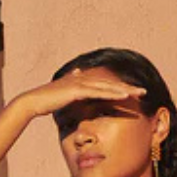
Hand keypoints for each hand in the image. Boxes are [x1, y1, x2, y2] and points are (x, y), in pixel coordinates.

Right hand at [12, 71, 146, 120]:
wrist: (33, 102)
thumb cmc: (46, 100)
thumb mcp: (62, 94)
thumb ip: (71, 86)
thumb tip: (77, 74)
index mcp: (81, 80)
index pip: (104, 84)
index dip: (119, 88)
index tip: (133, 93)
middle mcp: (83, 79)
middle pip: (110, 83)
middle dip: (127, 87)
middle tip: (144, 92)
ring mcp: (80, 83)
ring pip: (108, 86)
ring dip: (125, 90)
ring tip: (140, 93)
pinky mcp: (78, 90)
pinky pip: (99, 92)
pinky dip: (113, 94)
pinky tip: (125, 96)